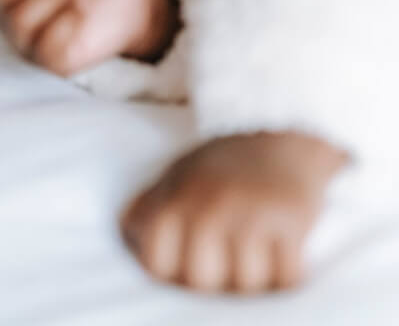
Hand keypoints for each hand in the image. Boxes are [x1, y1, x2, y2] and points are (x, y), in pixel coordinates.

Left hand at [122, 131, 347, 293]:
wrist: (277, 131)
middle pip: (201, 281)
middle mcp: (210, 205)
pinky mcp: (292, 217)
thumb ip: (149, 209)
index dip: (170, 274)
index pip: (157, 264)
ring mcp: (251, 212)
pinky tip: (280, 257)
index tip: (186, 266)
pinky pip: (287, 278)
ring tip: (254, 258)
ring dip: (252, 280)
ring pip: (246, 285)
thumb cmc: (221, 165)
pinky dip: (285, 276)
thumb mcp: (176, 176)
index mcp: (177, 197)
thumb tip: (126, 238)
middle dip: (212, 282)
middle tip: (225, 265)